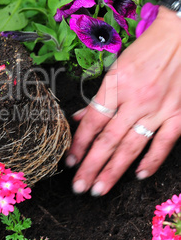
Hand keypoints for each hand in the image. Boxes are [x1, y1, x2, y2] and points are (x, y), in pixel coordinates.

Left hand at [66, 7, 180, 195]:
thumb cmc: (146, 51)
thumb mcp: (116, 69)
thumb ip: (99, 97)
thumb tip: (78, 118)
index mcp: (116, 86)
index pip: (92, 122)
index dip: (79, 144)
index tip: (69, 162)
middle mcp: (135, 100)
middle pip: (108, 140)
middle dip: (91, 166)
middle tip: (79, 187)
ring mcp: (158, 109)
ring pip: (131, 147)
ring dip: (114, 170)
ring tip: (99, 188)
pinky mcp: (179, 114)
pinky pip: (164, 143)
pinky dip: (152, 160)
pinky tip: (139, 176)